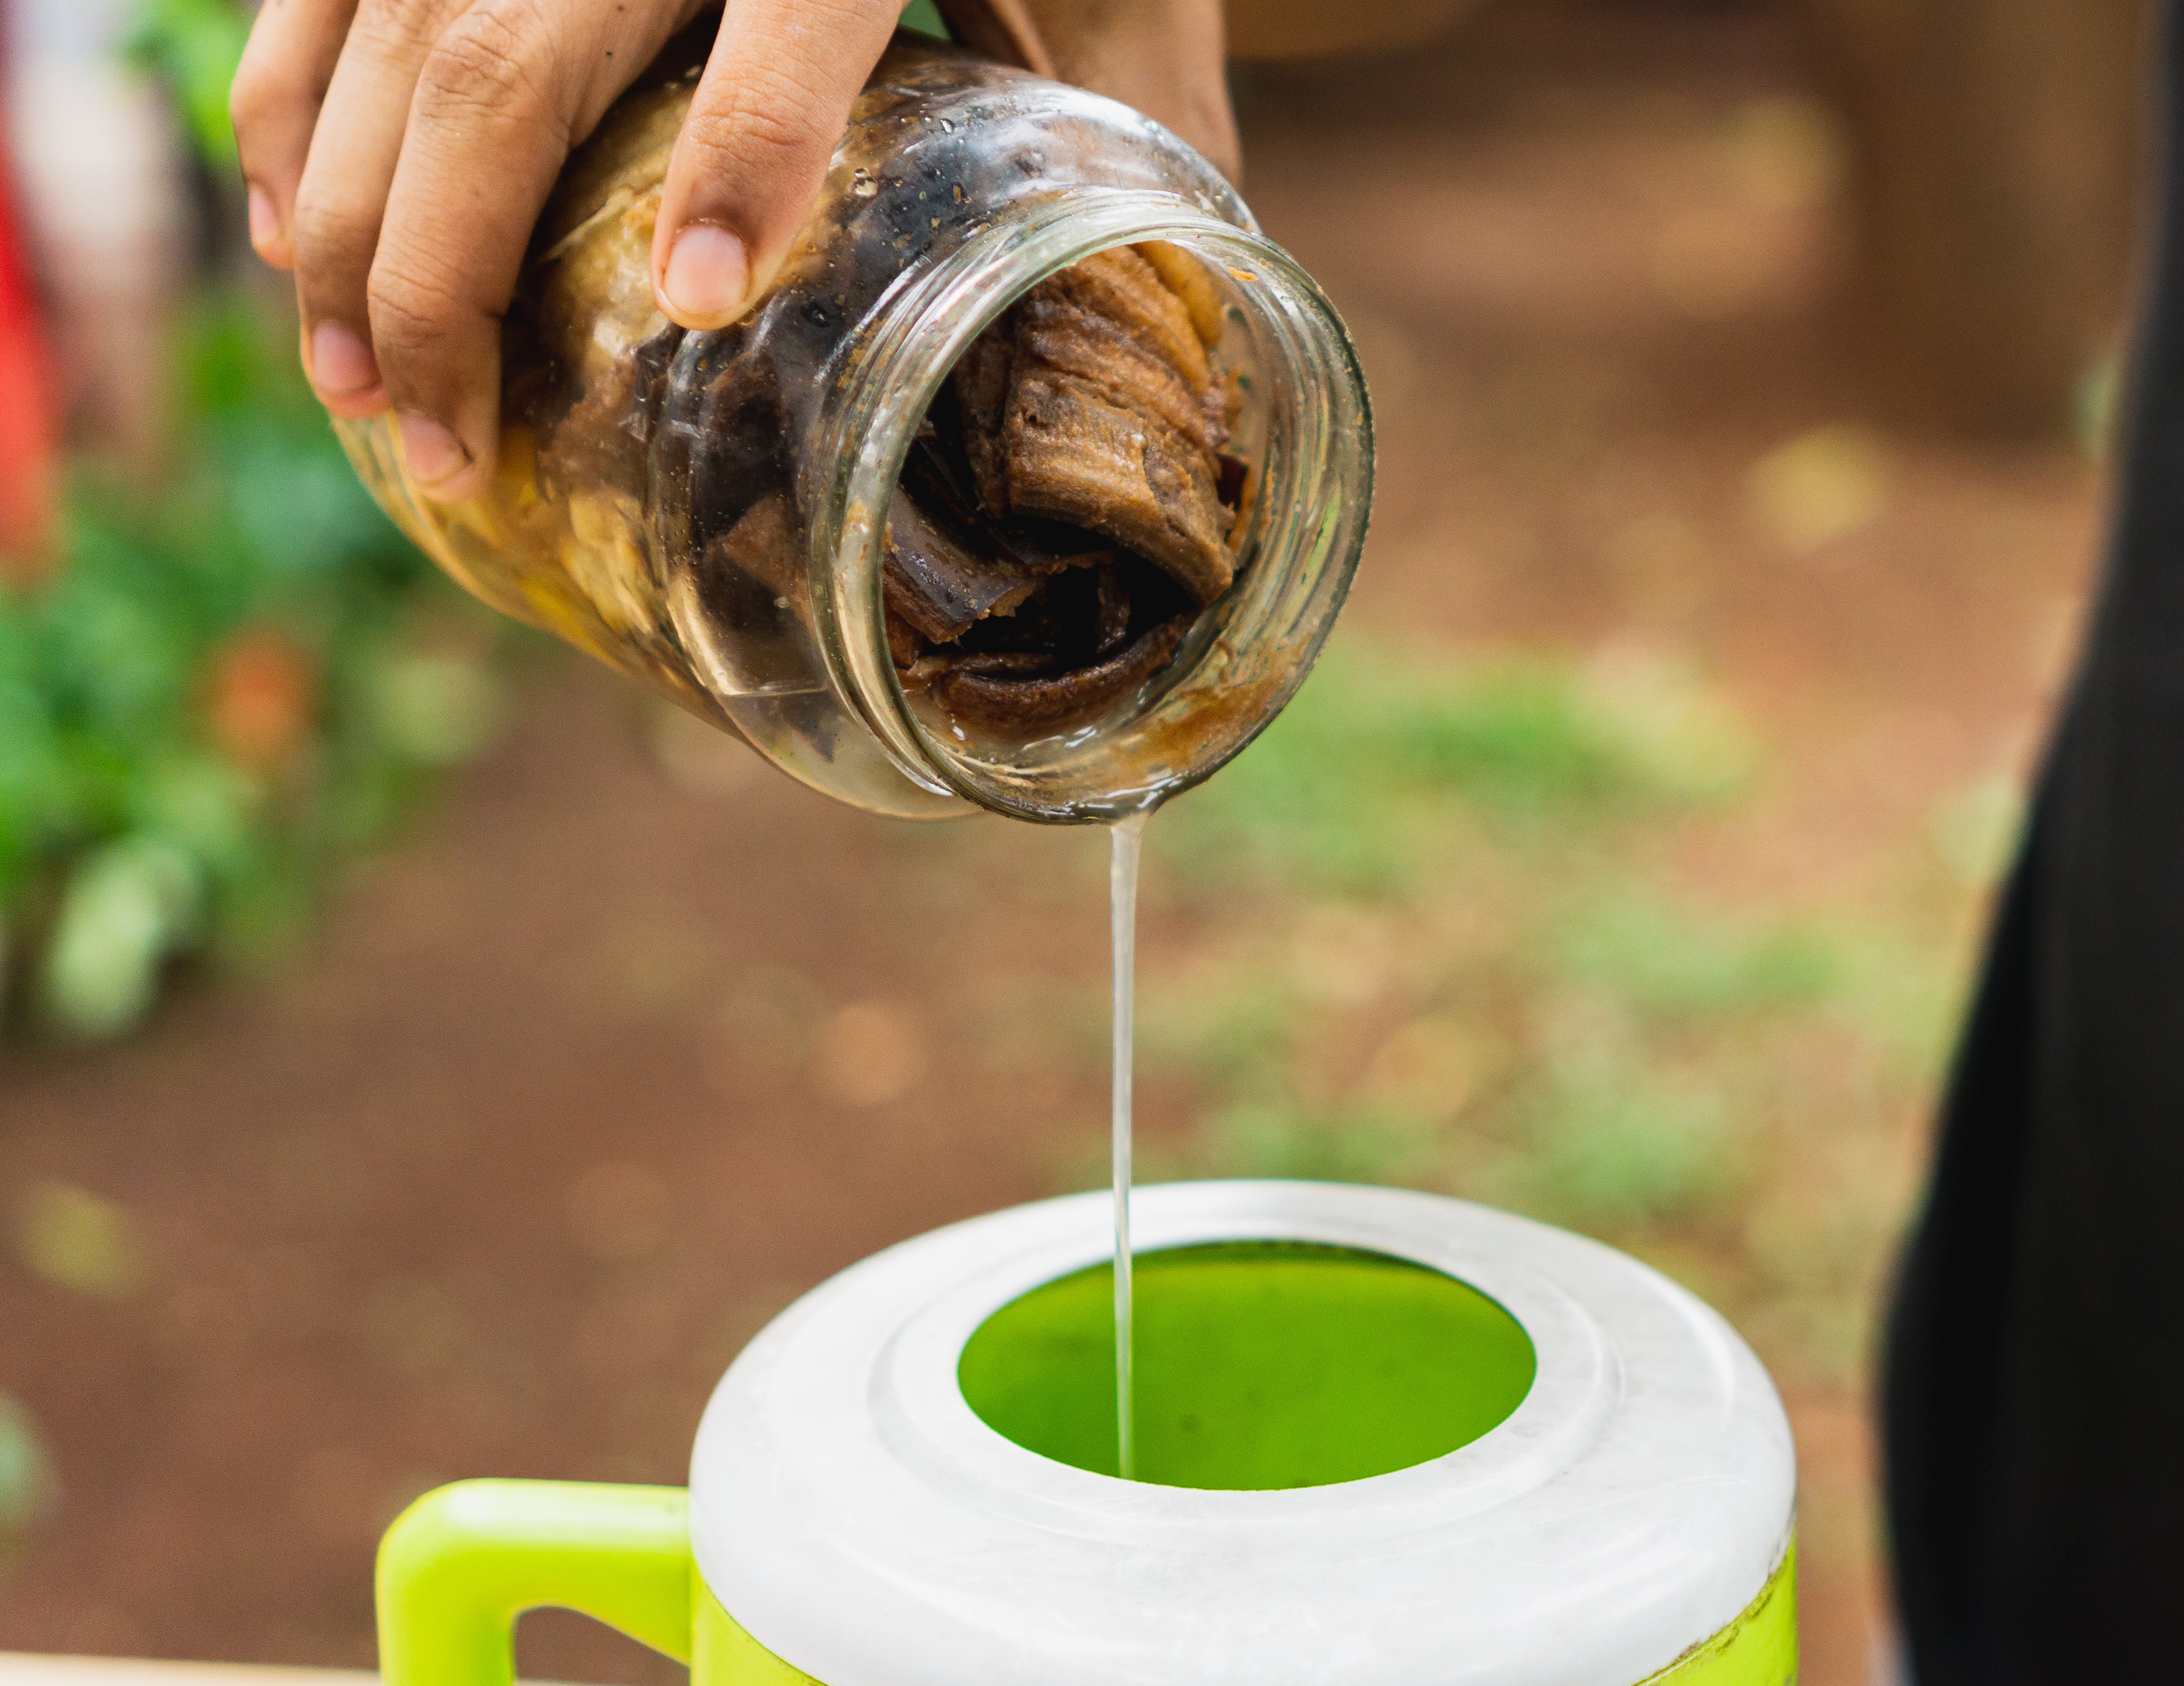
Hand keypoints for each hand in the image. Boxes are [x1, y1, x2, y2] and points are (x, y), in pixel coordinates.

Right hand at [230, 0, 1232, 502]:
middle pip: (508, 50)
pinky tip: (300, 230)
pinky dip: (292, 101)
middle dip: (447, 262)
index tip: (709, 301)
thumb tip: (1189, 320)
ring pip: (383, 23)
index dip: (748, 153)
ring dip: (338, 212)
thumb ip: (1142, 112)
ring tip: (360, 389)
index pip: (791, 15)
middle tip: (448, 443)